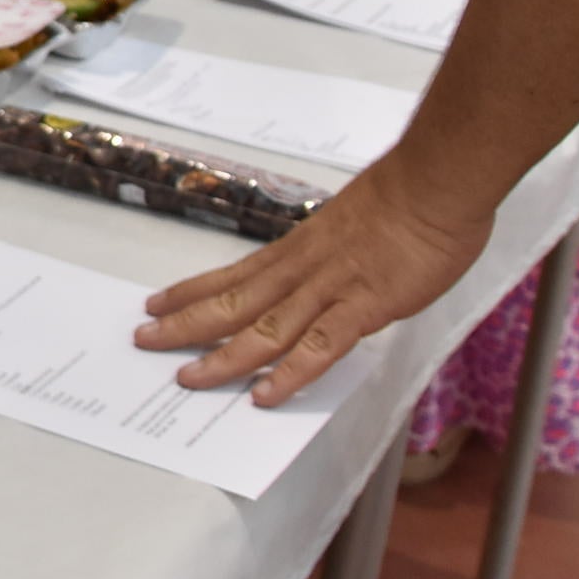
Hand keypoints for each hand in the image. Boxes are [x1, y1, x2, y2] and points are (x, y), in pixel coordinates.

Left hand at [132, 164, 495, 404]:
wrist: (435, 183)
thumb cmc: (406, 198)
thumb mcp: (353, 224)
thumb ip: (332, 253)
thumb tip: (324, 273)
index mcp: (298, 250)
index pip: (232, 274)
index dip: (191, 292)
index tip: (156, 304)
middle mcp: (301, 269)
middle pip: (232, 302)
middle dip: (184, 325)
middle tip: (143, 341)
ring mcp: (329, 288)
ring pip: (264, 328)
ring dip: (223, 357)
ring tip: (186, 378)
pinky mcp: (363, 305)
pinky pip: (320, 345)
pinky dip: (291, 373)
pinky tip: (266, 395)